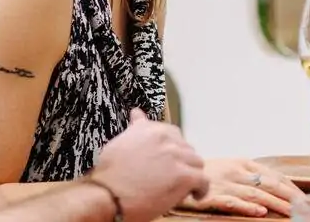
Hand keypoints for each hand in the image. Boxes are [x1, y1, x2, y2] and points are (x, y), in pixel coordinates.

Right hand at [91, 108, 209, 221]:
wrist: (106, 195)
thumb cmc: (108, 174)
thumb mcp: (119, 142)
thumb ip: (135, 129)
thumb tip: (137, 112)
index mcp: (150, 129)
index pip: (173, 134)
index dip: (172, 149)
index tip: (167, 161)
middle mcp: (166, 138)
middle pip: (187, 148)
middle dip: (182, 162)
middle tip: (171, 176)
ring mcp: (177, 156)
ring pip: (197, 163)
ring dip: (191, 174)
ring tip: (181, 187)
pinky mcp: (184, 176)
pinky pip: (203, 181)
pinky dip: (200, 189)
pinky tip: (194, 195)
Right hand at [182, 158, 305, 216]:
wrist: (176, 171)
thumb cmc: (207, 173)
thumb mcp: (232, 168)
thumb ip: (253, 176)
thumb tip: (280, 186)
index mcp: (244, 163)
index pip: (275, 176)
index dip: (293, 188)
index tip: (308, 199)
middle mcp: (237, 171)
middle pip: (270, 184)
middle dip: (291, 197)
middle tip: (307, 207)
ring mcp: (225, 184)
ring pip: (256, 194)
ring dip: (276, 204)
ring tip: (292, 212)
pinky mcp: (211, 196)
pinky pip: (232, 202)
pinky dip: (247, 207)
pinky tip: (260, 212)